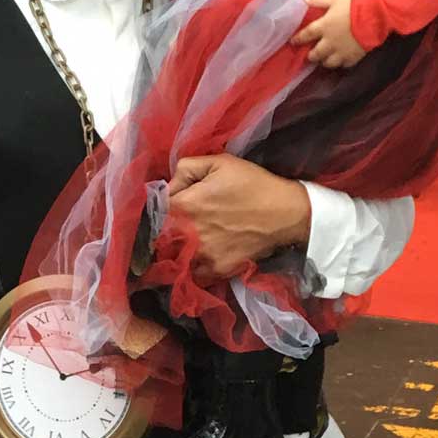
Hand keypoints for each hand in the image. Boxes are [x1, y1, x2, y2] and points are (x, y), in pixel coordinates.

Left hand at [167, 153, 310, 281]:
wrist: (285, 213)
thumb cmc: (252, 183)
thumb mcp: (219, 162)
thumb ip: (186, 168)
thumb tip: (168, 186)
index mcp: (184, 205)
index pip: (152, 211)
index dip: (155, 209)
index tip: (162, 208)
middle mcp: (187, 233)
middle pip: (157, 238)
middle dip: (160, 232)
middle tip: (168, 228)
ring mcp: (201, 255)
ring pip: (172, 259)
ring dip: (173, 252)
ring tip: (180, 246)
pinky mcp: (216, 270)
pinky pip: (192, 275)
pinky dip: (190, 270)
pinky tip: (196, 260)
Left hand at [290, 0, 366, 68]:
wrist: (375, 15)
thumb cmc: (353, 4)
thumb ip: (318, 0)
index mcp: (323, 27)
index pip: (306, 35)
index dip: (298, 39)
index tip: (293, 42)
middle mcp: (330, 42)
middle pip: (316, 54)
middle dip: (311, 55)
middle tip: (310, 55)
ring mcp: (342, 52)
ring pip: (329, 63)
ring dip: (324, 62)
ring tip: (324, 60)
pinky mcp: (354, 57)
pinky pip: (344, 65)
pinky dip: (341, 64)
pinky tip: (341, 61)